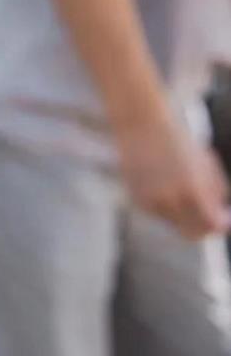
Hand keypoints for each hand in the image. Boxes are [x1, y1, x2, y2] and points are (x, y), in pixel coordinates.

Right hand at [118, 116, 229, 239]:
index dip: (220, 226)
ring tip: (178, 186)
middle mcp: (170, 200)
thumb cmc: (178, 141)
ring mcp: (151, 201)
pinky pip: (158, 213)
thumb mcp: (207, 165)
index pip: (212, 227)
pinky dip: (165, 205)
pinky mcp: (137, 200)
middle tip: (207, 215)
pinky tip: (162, 183)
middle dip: (202, 227)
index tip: (223, 220)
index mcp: (192, 190)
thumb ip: (216, 193)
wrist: (141, 126)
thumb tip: (220, 218)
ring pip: (174, 223)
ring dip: (182, 214)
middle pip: (192, 233)